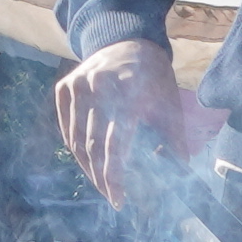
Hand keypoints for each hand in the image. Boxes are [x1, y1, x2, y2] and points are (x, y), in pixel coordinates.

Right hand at [49, 39, 216, 205]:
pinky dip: (74, 148)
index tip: (119, 200)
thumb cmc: (153, 78)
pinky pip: (66, 128)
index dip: (114, 177)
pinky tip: (87, 163)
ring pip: (75, 140)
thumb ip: (174, 141)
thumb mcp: (169, 105)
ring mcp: (77, 86)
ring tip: (100, 184)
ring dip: (87, 167)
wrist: (128, 40)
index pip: (115, 145)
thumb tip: (178, 175)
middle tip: (110, 197)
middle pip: (92, 145)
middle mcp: (97, 87)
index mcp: (127, 92)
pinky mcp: (64, 87)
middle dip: (101, 177)